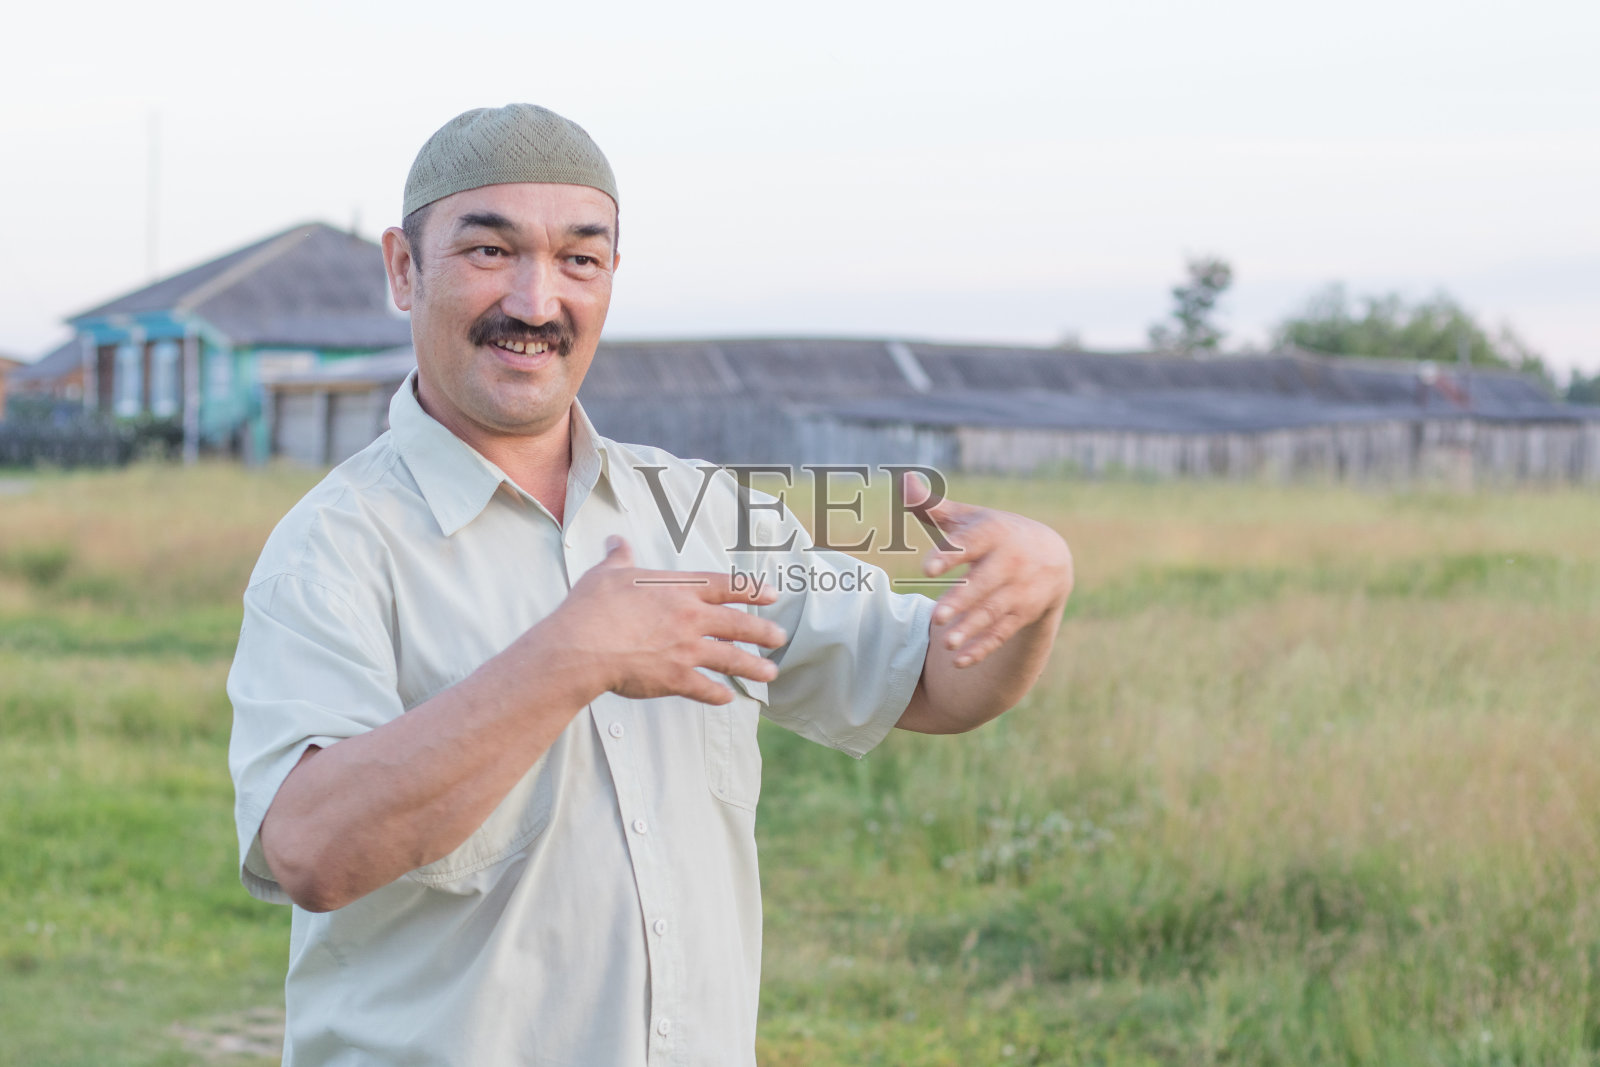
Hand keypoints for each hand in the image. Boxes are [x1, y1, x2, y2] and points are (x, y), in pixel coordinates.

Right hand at [541, 536, 786, 704]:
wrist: (582, 645)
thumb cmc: (593, 606)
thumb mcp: (607, 573)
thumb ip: (620, 557)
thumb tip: (616, 540)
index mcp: (679, 589)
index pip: (725, 586)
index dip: (751, 589)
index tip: (772, 594)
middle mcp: (690, 618)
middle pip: (737, 624)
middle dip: (763, 631)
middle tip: (780, 637)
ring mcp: (686, 650)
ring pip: (730, 658)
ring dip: (753, 667)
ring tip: (771, 673)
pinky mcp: (675, 678)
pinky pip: (704, 688)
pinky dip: (718, 694)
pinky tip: (728, 698)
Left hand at [906, 473, 1073, 668]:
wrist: (1053, 557)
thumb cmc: (995, 535)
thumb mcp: (971, 518)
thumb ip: (934, 506)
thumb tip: (904, 482)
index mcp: (993, 533)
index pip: (971, 544)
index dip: (950, 555)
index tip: (927, 567)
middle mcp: (1010, 562)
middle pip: (983, 584)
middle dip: (961, 600)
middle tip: (935, 617)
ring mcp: (1019, 590)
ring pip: (993, 613)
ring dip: (970, 629)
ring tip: (944, 643)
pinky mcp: (1024, 614)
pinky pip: (1002, 634)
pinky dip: (982, 648)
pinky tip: (958, 661)